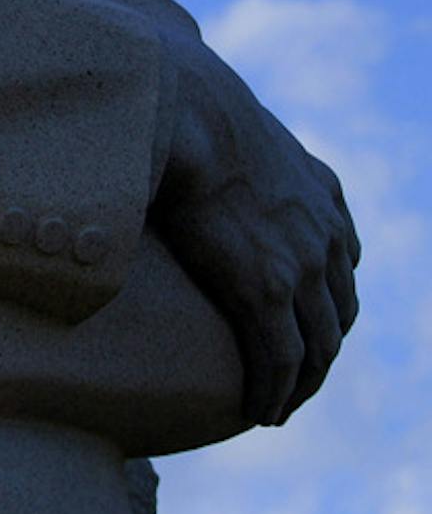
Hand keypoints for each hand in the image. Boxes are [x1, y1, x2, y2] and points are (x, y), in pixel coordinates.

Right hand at [153, 38, 359, 424]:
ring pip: (319, 346)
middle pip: (339, 313)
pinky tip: (260, 409)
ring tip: (277, 407)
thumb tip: (170, 125)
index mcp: (321, 193)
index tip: (304, 324)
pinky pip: (282, 359)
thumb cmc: (186, 105)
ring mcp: (302, 265)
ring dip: (302, 383)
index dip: (326, 301)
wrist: (184, 108)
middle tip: (294, 381)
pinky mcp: (268, 291)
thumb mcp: (229, 121)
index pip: (343, 264)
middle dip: (321, 352)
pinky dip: (275, 390)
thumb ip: (226, 139)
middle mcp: (324, 234)